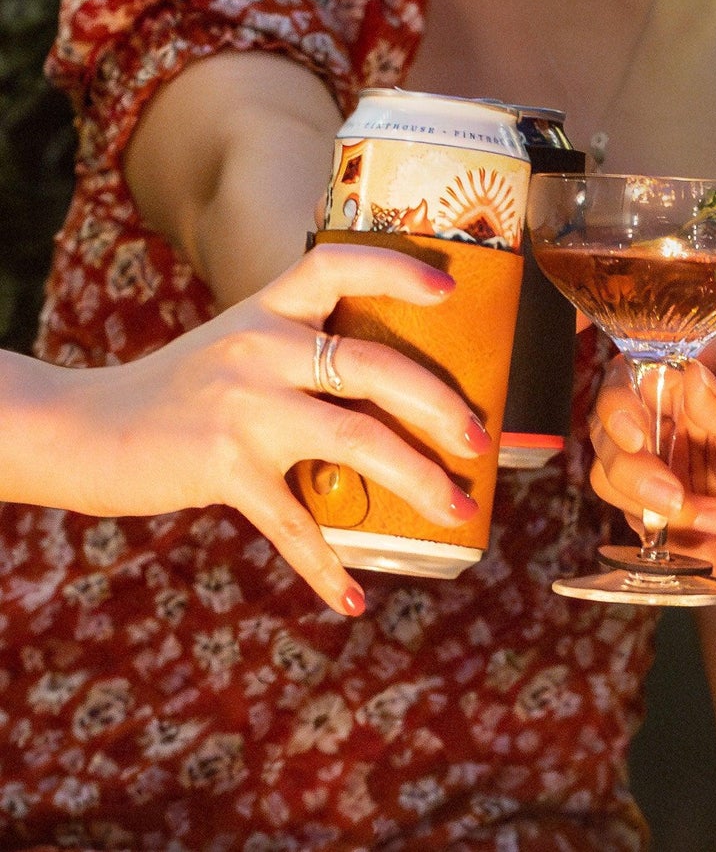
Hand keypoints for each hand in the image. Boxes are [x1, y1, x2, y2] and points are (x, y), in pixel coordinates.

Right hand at [31, 243, 488, 617]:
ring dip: (415, 480)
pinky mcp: (223, 467)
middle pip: (372, 366)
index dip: (395, 273)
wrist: (85, 428)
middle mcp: (260, 350)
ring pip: (355, 440)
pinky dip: (326, 565)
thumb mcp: (238, 342)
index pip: (337, 267)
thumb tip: (399, 376)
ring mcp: (243, 409)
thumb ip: (300, 343)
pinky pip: (292, 522)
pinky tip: (354, 598)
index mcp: (268, 311)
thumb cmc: (181, 389)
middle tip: (479, 438)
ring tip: (457, 509)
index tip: (450, 293)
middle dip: (438, 404)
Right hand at [587, 337, 715, 584]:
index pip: (627, 378)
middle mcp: (663, 420)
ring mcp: (656, 465)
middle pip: (609, 438)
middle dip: (638, 475)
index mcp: (688, 379)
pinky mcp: (658, 511)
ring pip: (616, 487)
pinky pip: (647, 532)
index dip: (620, 407)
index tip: (636, 438)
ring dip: (666, 515)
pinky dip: (686, 547)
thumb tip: (692, 376)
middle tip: (675, 499)